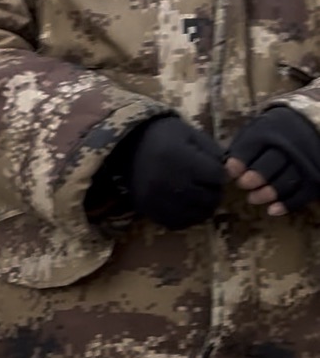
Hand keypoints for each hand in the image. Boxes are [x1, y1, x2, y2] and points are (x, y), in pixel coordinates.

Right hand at [126, 115, 225, 229]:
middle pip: (210, 198)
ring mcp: (159, 200)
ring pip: (198, 214)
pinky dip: (186, 216)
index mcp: (182, 160)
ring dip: (203, 205)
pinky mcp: (150, 211)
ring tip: (197, 193)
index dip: (220, 173)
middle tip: (206, 182)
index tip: (213, 169)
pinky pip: (178, 223)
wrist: (126, 146)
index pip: (218, 177)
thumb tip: (230, 172)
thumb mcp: (190, 133)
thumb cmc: (163, 135)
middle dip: (213, 190)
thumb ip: (213, 152)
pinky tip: (185, 204)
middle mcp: (170, 183)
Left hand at [226, 107, 319, 217]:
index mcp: (271, 131)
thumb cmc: (277, 132)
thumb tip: (229, 167)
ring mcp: (304, 163)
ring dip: (268, 193)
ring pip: (286, 181)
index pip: (255, 145)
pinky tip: (272, 210)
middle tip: (244, 184)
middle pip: (273, 163)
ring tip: (252, 198)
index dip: (242, 159)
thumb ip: (244, 146)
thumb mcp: (260, 129)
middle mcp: (290, 146)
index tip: (232, 170)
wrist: (311, 127)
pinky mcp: (314, 179)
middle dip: (256, 176)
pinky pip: (301, 195)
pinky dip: (286, 204)